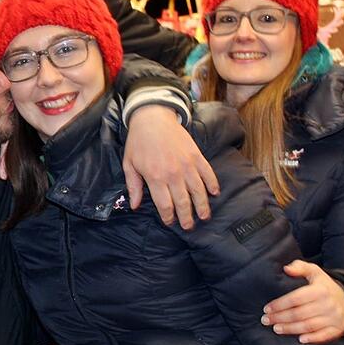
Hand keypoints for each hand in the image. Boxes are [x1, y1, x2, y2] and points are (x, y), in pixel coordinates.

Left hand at [123, 104, 218, 228]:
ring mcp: (187, 165)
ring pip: (198, 191)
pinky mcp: (196, 156)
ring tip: (204, 216)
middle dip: (187, 217)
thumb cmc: (138, 142)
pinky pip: (208, 173)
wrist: (152, 118)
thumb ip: (133, 186)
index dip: (168, 217)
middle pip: (183, 202)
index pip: (165, 205)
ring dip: (202, 206)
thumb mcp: (129, 164)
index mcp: (155, 178)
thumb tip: (134, 206)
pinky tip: (214, 193)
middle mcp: (173, 174)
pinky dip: (212, 184)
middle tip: (189, 226)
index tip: (171, 222)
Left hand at [262, 260, 343, 343]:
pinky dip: (313, 339)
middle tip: (265, 321)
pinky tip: (300, 340)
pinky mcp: (338, 328)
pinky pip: (325, 335)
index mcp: (320, 290)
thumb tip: (286, 269)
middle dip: (280, 318)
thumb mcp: (314, 271)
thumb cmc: (323, 285)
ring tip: (276, 329)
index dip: (279, 304)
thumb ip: (299, 267)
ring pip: (309, 325)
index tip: (266, 309)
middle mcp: (328, 304)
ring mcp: (334, 318)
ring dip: (291, 329)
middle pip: (299, 314)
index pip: (295, 298)